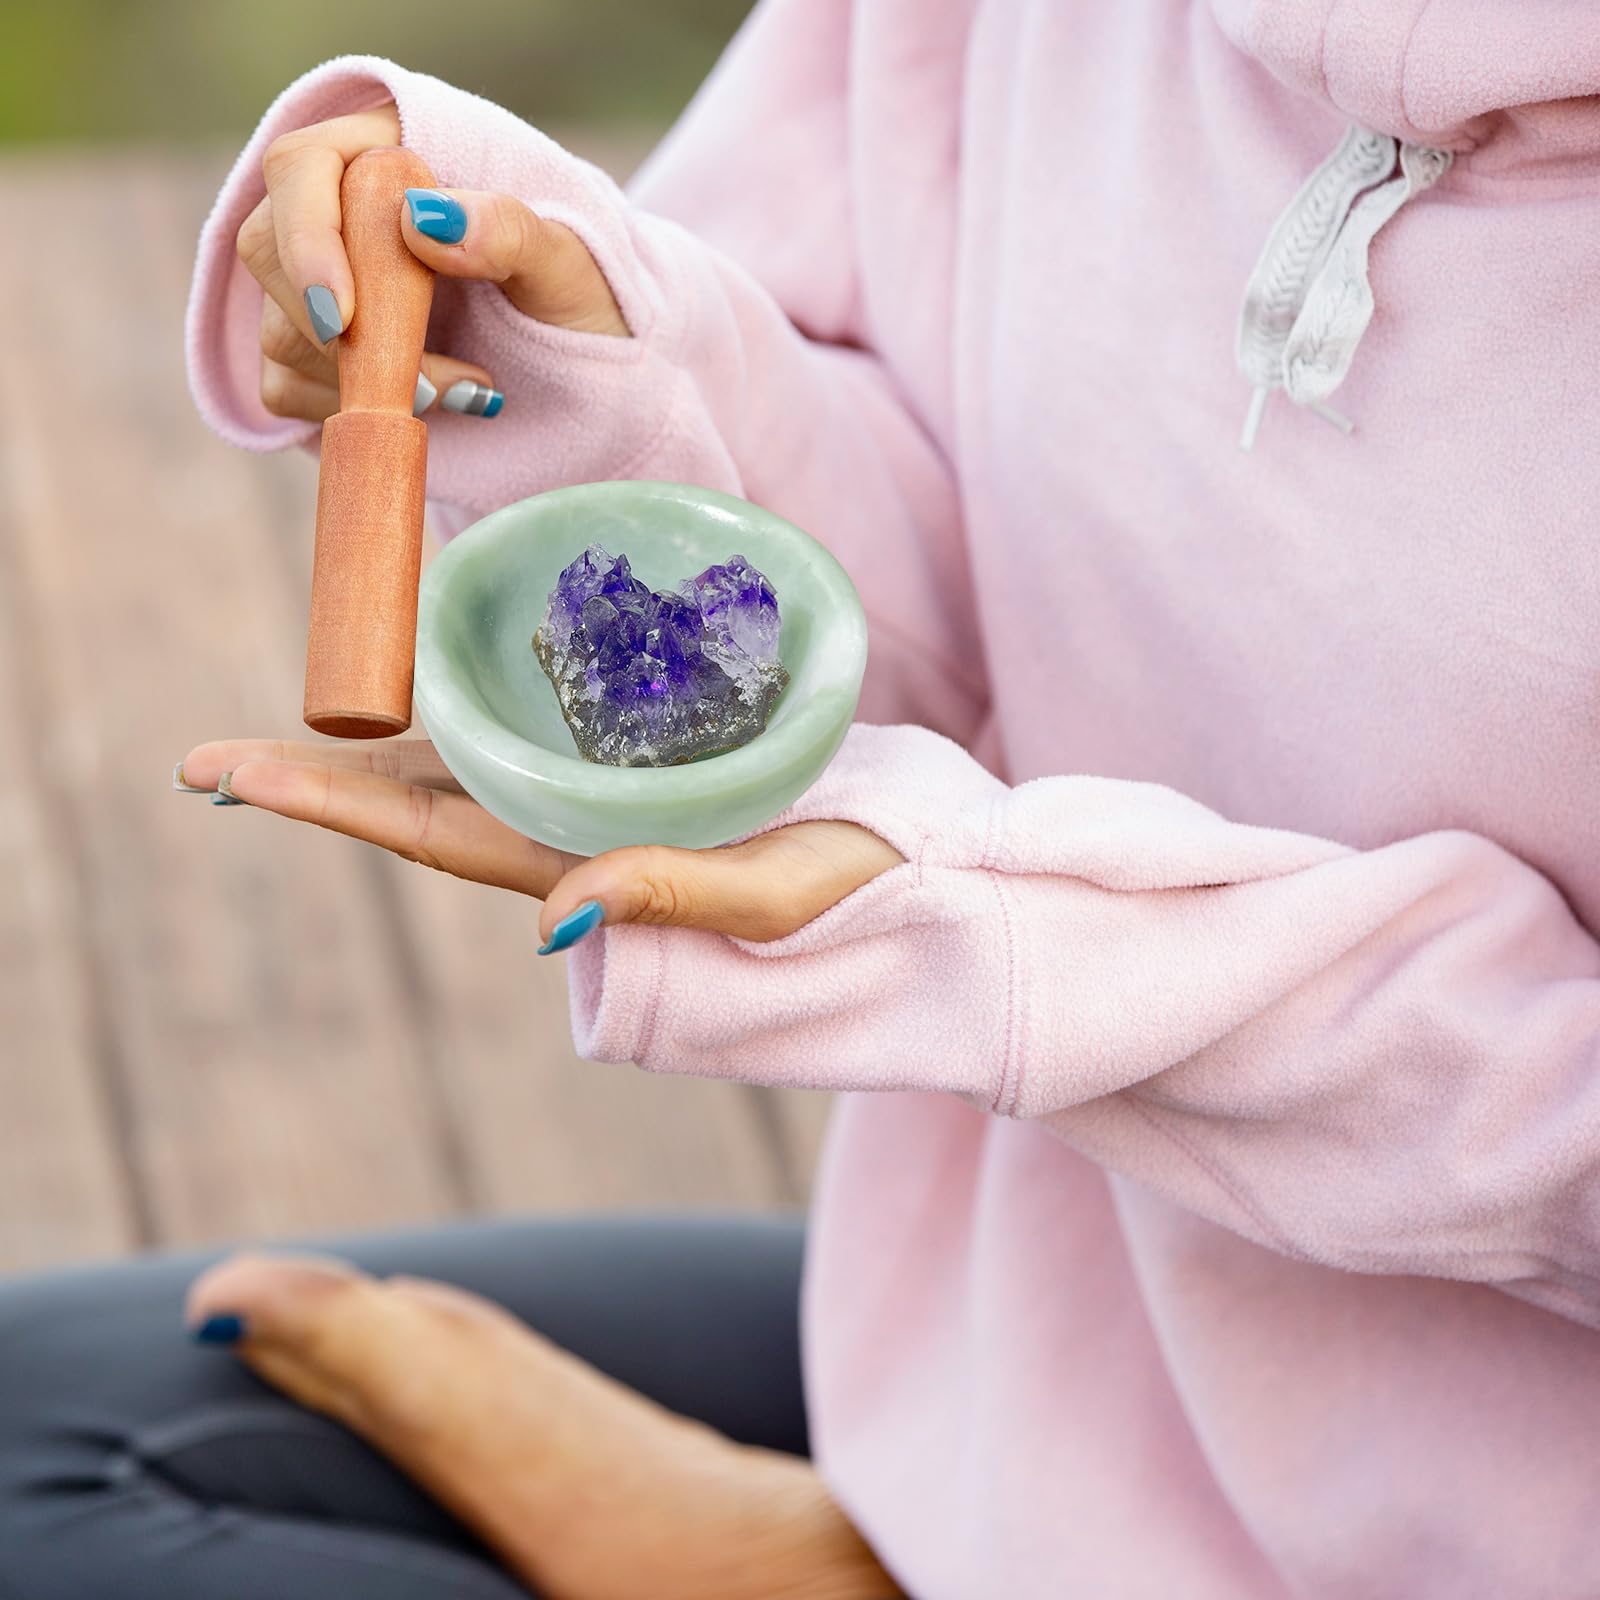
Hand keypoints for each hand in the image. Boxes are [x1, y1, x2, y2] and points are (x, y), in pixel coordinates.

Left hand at [178, 740, 903, 946]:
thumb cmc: (864, 886)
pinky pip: (545, 729)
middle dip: (321, 782)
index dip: (329, 805)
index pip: (434, 837)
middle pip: (423, 805)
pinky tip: (450, 669)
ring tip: (300, 714)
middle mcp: (577, 836)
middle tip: (208, 761)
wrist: (924, 867)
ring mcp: (607, 801)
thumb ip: (675, 898)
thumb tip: (552, 915)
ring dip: (384, 746)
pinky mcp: (649, 766)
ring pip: (473, 767)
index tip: (224, 775)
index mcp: (589, 868)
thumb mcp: (778, 894)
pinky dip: (484, 700)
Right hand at [237, 105, 628, 423]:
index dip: (308, 239)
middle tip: (424, 384)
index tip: (348, 315)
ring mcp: (325, 287)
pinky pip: (286, 388)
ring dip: (361, 379)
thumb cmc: (582, 295)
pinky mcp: (320, 356)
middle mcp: (340, 213)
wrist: (595, 363)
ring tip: (462, 392)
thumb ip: (505, 230)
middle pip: (270, 251)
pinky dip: (349, 410)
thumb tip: (423, 219)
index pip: (301, 168)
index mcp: (387, 156)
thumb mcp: (566, 262)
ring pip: (280, 330)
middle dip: (338, 332)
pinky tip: (426, 410)